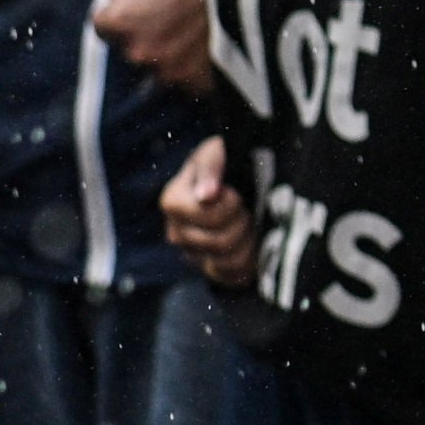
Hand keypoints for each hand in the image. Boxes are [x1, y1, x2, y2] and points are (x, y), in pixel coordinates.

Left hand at [92, 0, 211, 89]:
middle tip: (180, 10)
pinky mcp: (201, 88)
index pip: (104, 24)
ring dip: (175, 51)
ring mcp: (170, 75)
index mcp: (119, 22)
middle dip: (150, 32)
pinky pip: (193, 77)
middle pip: (134, 47)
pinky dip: (201, 64)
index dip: (126, 9)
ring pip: (164, 65)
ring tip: (204, 26)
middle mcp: (138, 55)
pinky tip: (219, 41)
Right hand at [156, 134, 256, 288]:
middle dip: (241, 222)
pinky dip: (248, 258)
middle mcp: (176, 232)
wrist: (239, 177)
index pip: (207, 217)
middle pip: (219, 243)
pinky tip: (251, 241)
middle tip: (245, 207)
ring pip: (227, 261)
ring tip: (248, 221)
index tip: (235, 193)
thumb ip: (211, 165)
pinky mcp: (209, 267)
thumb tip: (207, 194)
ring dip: (247, 239)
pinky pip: (231, 274)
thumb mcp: (218, 150)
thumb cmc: (225, 161)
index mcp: (173, 202)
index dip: (229, 206)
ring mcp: (191, 254)